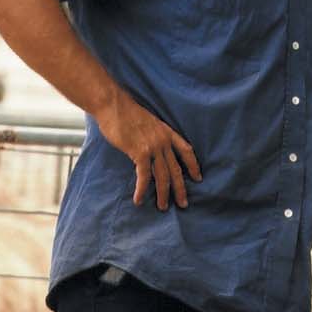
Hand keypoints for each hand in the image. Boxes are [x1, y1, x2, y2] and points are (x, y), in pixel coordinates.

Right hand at [96, 92, 202, 209]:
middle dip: (180, 188)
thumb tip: (151, 148)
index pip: (186, 150)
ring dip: (163, 194)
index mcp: (167, 132)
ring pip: (163, 176)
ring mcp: (153, 147)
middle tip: (183, 204)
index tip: (198, 177)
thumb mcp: (147, 121)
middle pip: (176, 169)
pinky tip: (139, 200)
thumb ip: (153, 135)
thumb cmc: (125, 112)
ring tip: (162, 207)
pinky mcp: (140, 153)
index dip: (193, 165)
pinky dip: (142, 190)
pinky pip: (144, 177)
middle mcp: (163, 141)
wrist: (113, 104)